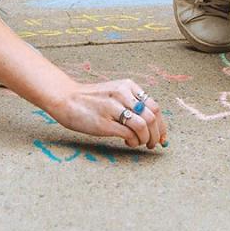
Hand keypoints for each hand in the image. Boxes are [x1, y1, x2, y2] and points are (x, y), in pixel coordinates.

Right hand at [49, 79, 167, 149]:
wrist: (66, 98)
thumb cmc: (91, 99)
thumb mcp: (114, 91)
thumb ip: (131, 101)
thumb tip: (151, 122)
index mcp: (127, 86)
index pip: (154, 106)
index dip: (162, 125)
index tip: (162, 137)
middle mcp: (123, 94)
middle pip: (152, 116)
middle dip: (157, 134)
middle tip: (153, 144)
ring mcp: (113, 108)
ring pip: (143, 125)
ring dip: (146, 139)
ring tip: (140, 144)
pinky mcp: (104, 123)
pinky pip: (129, 133)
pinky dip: (134, 141)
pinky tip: (128, 142)